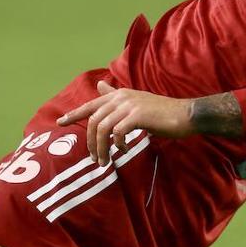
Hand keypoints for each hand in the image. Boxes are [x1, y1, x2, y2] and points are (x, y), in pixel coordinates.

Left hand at [57, 80, 192, 164]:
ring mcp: (130, 105)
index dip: (74, 114)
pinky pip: (117, 132)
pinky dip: (117, 144)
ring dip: (101, 148)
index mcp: (120, 94)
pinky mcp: (138, 116)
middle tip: (95, 158)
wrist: (185, 114)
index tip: (60, 122)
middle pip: (94, 120)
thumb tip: (100, 85)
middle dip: (90, 142)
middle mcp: (122, 97)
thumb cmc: (161, 112)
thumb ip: (116, 97)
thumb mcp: (136, 102)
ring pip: (103, 128)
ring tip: (105, 161)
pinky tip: (123, 150)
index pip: (91, 105)